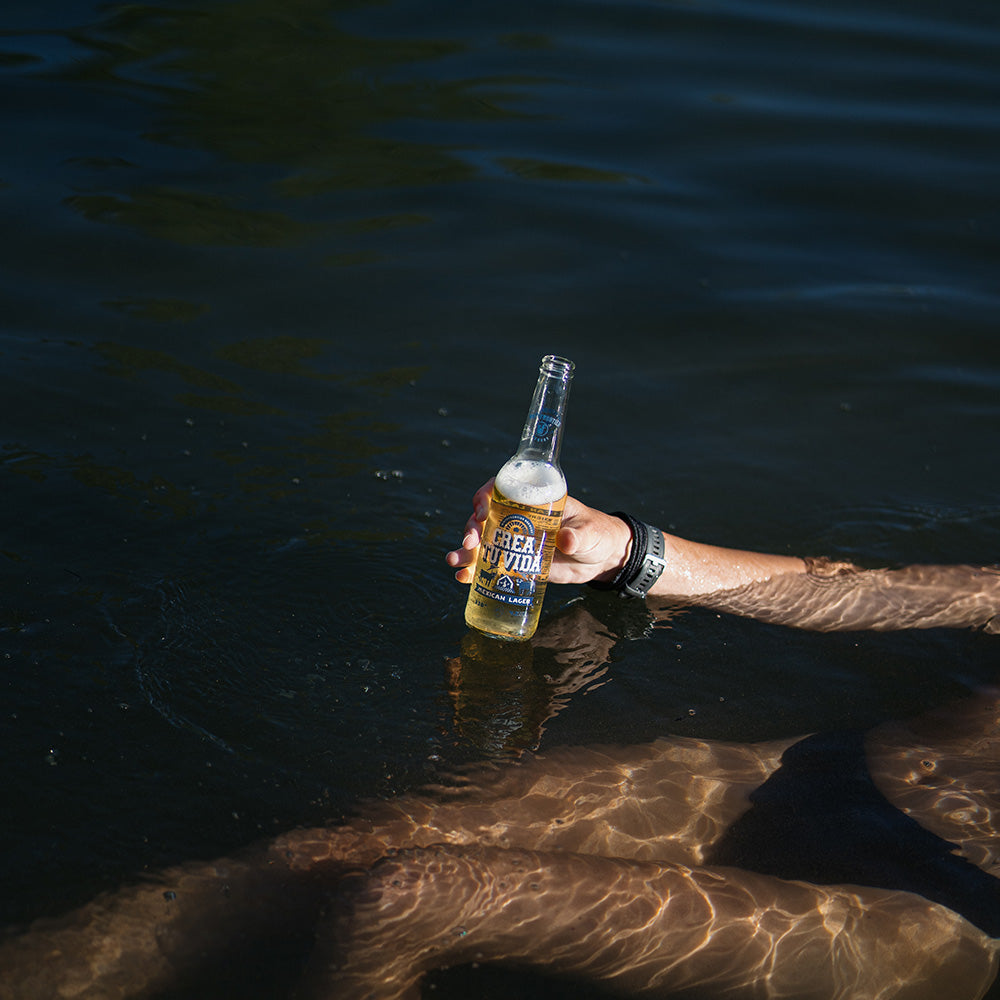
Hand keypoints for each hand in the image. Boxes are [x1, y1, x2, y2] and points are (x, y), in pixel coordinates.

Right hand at [445, 480, 631, 586]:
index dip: (486, 495)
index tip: (482, 509)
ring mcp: (515, 540)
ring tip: (456, 563)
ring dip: (465, 550)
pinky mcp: (516, 562)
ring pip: (482, 541)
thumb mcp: (590, 532)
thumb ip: (580, 535)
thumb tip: (566, 540)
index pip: (502, 489)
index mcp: (534, 501)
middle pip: (485, 516)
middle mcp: (519, 517)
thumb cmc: (597, 535)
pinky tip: (464, 578)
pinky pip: (489, 563)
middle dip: (472, 527)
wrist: (601, 559)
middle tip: (471, 542)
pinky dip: (475, 570)